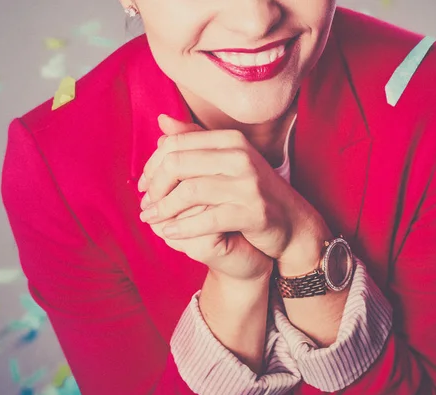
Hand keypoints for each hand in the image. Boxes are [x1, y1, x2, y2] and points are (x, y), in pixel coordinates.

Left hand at [138, 114, 321, 262]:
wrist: (292, 223)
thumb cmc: (254, 193)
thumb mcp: (227, 162)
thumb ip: (196, 142)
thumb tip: (162, 120)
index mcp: (230, 140)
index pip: (176, 143)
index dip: (152, 165)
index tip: (143, 185)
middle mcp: (240, 157)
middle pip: (178, 164)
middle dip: (154, 186)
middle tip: (145, 205)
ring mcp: (249, 184)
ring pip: (190, 191)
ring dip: (164, 208)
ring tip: (151, 219)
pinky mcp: (254, 212)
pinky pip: (208, 219)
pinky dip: (184, 227)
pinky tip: (170, 233)